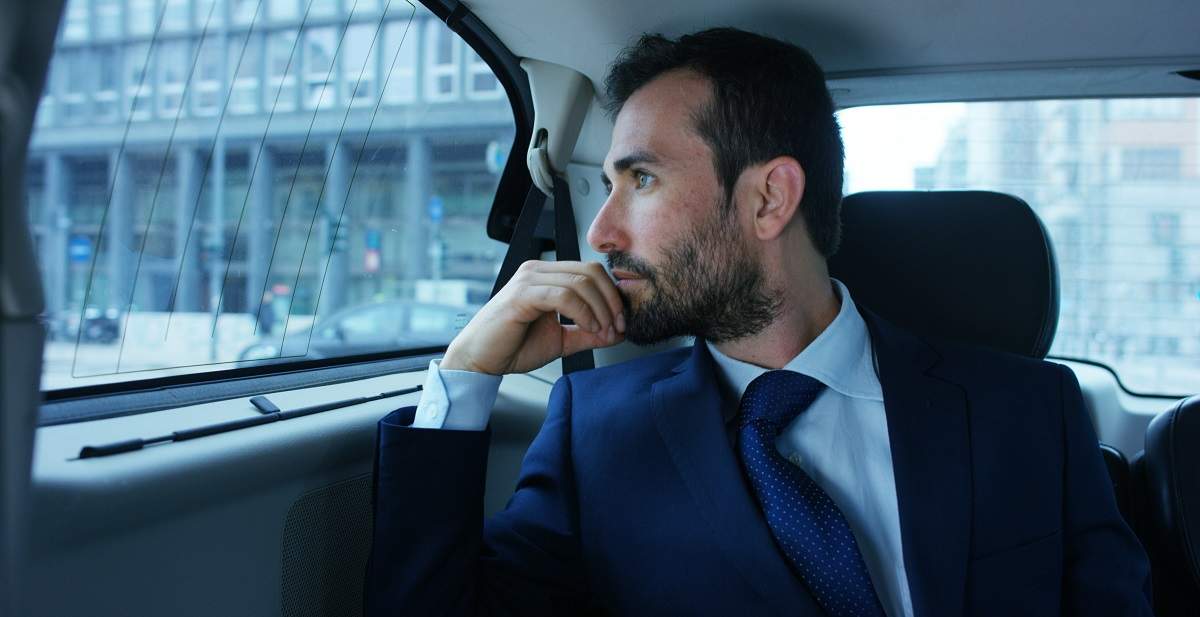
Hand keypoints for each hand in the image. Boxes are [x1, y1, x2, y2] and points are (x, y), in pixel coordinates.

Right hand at [440, 260, 625, 374]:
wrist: (481, 360)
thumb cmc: (513, 346)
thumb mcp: (562, 340)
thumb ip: (589, 333)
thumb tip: (618, 332)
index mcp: (547, 276)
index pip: (591, 272)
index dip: (612, 295)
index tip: (621, 323)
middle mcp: (538, 271)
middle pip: (590, 272)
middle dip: (611, 301)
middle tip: (617, 327)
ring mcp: (529, 279)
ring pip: (580, 282)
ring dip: (600, 310)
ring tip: (602, 332)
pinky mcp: (522, 294)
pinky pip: (563, 295)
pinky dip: (583, 312)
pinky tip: (588, 327)